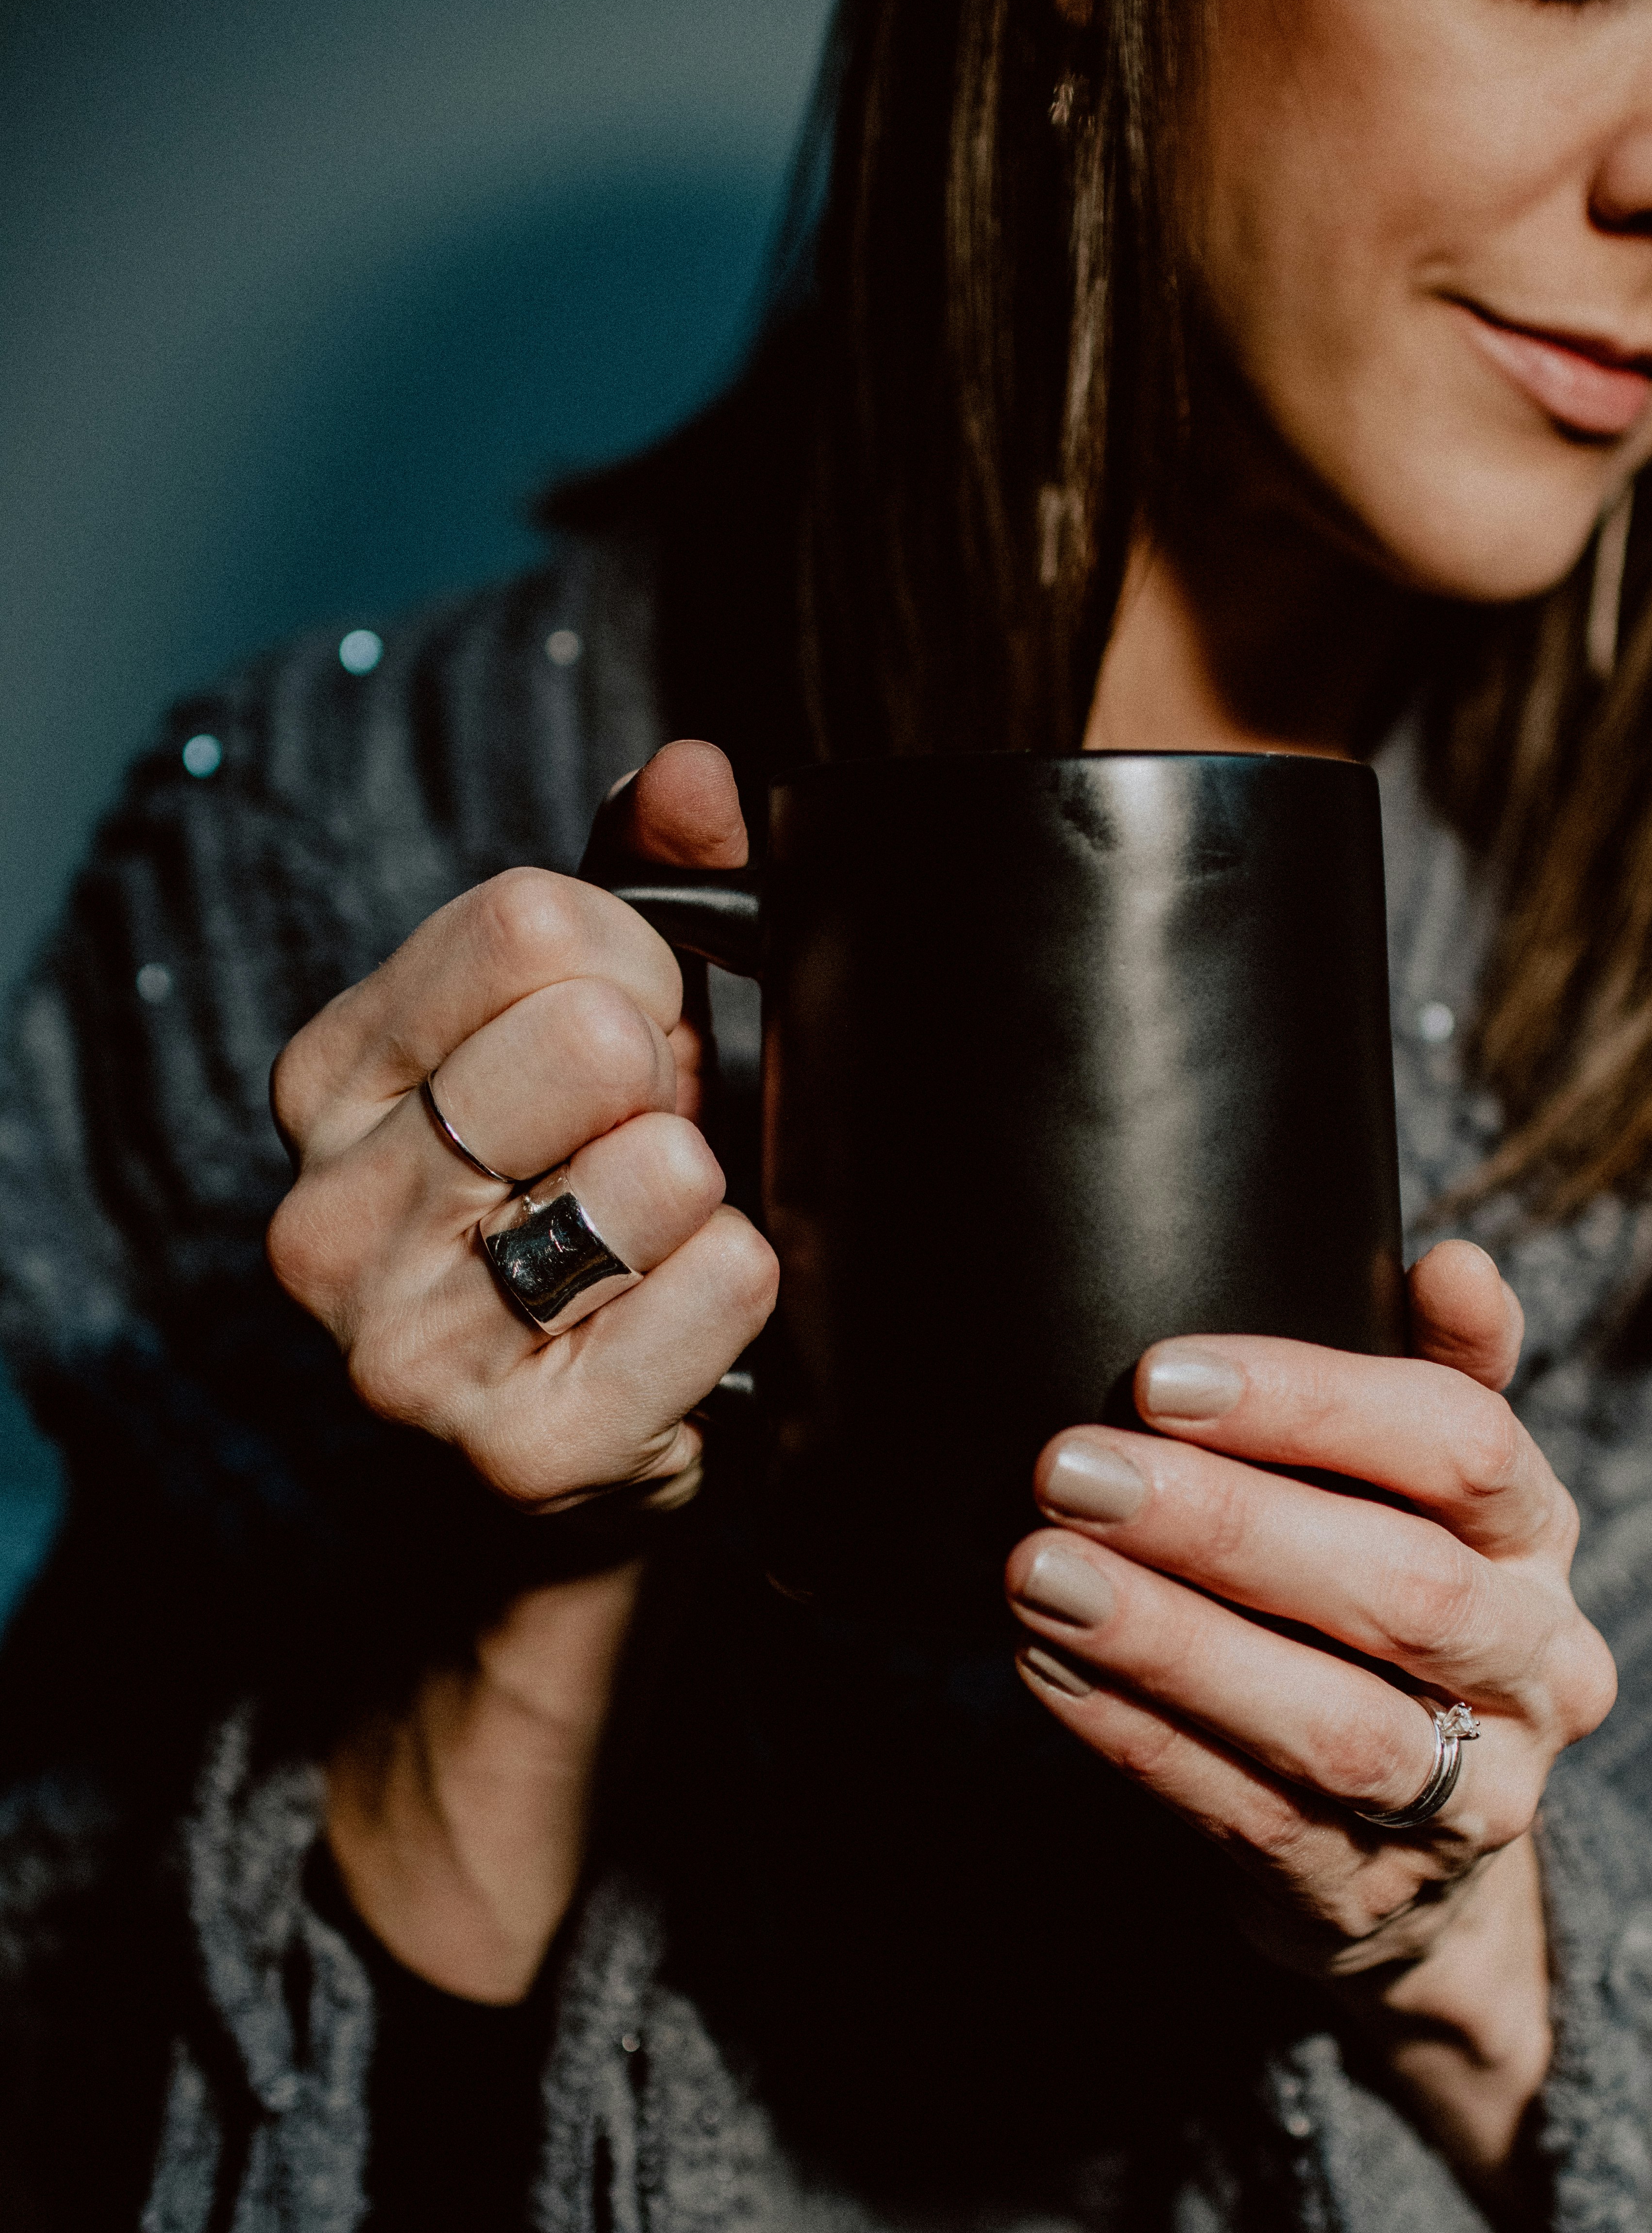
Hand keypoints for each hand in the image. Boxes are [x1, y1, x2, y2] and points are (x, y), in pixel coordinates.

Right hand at [269, 740, 777, 1506]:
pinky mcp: (522, 1452)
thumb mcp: (590, 1031)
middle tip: (650, 1147)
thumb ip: (638, 887)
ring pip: (658, 1171)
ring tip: (658, 1243)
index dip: (637, 965)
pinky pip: (721, 1289)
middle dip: (668, 1079)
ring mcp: (409, 1349)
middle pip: (588, 1038)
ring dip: (702, 1196)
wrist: (570, 1460)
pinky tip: (689, 1325)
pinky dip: (743, 1292)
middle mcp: (327, 1215)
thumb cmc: (580, 1208)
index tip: (637, 1037)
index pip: (529, 924)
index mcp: (328, 1082)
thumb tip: (697, 772)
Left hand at [1005, 1240, 1616, 2182]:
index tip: (1159, 1375)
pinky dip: (1137, 1736)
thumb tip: (1457, 1262)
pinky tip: (1046, 1666)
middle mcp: (1534, 1671)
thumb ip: (1439, 1373)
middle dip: (1224, 1525)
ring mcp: (1467, 1800)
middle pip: (1402, 1590)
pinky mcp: (1363, 1895)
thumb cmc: (1391, 1615)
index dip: (1314, 1403)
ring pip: (1328, 1723)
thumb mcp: (1430, 1496)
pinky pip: (1245, 1813)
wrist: (1422, 1858)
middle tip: (1072, 1468)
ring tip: (1039, 1572)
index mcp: (1540, 1543)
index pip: (1463, 1447)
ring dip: (1170, 1643)